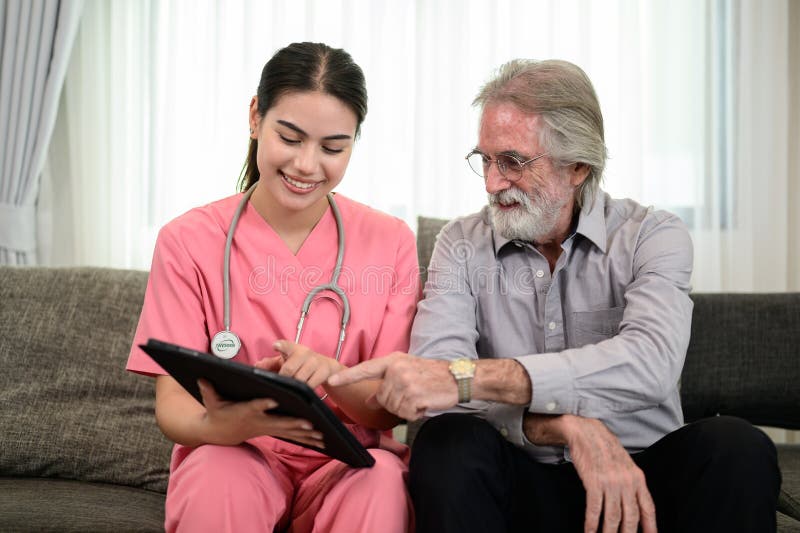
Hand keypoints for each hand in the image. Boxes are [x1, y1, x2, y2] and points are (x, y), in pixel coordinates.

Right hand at [197, 379, 323, 447]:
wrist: (219, 434)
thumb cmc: (216, 413)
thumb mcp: (210, 402)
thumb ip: (208, 390)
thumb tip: (202, 377)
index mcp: (244, 411)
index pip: (254, 407)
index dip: (263, 404)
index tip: (274, 400)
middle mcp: (258, 421)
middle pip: (278, 422)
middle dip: (294, 423)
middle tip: (310, 423)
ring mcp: (266, 428)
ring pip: (288, 432)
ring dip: (305, 434)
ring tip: (321, 435)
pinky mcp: (271, 431)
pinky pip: (290, 435)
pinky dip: (305, 437)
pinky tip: (319, 439)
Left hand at [272, 340, 343, 388]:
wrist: (328, 368)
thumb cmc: (303, 365)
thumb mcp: (287, 362)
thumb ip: (271, 364)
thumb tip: (258, 366)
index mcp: (295, 350)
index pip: (286, 346)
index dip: (281, 346)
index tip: (275, 346)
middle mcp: (307, 354)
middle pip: (290, 369)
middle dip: (285, 379)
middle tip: (284, 385)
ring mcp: (319, 362)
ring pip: (304, 379)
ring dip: (299, 387)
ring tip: (298, 391)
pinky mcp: (331, 371)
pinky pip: (330, 378)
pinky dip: (329, 380)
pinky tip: (328, 382)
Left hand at [327, 352, 456, 419]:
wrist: (458, 377)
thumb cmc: (432, 375)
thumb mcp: (407, 372)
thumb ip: (386, 384)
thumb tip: (369, 400)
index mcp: (393, 361)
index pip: (365, 369)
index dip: (347, 377)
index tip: (331, 381)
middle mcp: (396, 370)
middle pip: (382, 398)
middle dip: (396, 402)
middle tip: (413, 394)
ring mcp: (405, 382)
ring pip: (393, 407)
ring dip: (406, 408)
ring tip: (420, 397)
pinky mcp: (414, 395)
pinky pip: (405, 413)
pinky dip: (415, 413)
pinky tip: (424, 403)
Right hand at [552, 416, 656, 532]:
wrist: (587, 432)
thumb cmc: (605, 448)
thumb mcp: (626, 464)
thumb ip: (631, 483)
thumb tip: (633, 503)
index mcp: (638, 478)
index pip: (648, 508)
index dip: (651, 527)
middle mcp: (627, 482)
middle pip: (631, 517)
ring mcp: (611, 483)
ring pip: (613, 516)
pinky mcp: (594, 482)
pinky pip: (594, 508)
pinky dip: (592, 524)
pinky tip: (589, 532)